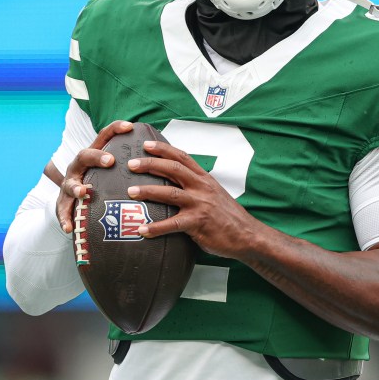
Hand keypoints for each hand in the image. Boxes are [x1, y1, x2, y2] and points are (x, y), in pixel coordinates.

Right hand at [55, 120, 132, 232]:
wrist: (71, 199)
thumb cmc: (99, 182)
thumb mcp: (110, 170)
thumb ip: (129, 164)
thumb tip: (162, 157)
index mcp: (93, 155)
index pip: (103, 136)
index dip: (115, 129)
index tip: (130, 126)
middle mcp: (79, 166)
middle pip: (84, 155)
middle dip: (96, 156)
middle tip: (110, 160)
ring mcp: (69, 184)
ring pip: (70, 183)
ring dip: (76, 187)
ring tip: (83, 193)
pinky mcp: (63, 203)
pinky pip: (62, 211)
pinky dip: (64, 218)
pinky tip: (69, 227)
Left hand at [125, 140, 265, 259]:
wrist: (247, 235)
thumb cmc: (228, 216)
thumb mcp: (214, 194)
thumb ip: (196, 187)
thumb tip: (174, 184)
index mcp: (204, 178)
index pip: (182, 157)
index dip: (163, 149)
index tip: (146, 144)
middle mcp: (202, 187)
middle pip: (173, 169)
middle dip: (150, 164)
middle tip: (131, 164)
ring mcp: (200, 204)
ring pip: (170, 193)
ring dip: (148, 191)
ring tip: (130, 192)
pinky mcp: (198, 223)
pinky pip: (172, 224)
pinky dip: (156, 227)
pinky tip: (142, 230)